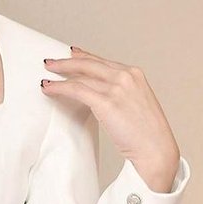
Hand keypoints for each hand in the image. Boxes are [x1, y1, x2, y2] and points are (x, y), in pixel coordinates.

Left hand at [41, 44, 181, 191]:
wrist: (156, 149)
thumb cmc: (147, 133)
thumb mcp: (136, 104)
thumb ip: (121, 93)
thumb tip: (98, 93)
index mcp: (135, 74)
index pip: (103, 61)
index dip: (84, 57)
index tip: (71, 54)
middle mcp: (126, 76)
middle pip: (89, 63)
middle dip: (66, 62)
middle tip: (50, 62)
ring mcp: (117, 88)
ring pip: (80, 76)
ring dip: (59, 76)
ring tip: (47, 78)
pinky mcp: (107, 103)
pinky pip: (76, 90)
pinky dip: (59, 88)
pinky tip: (49, 88)